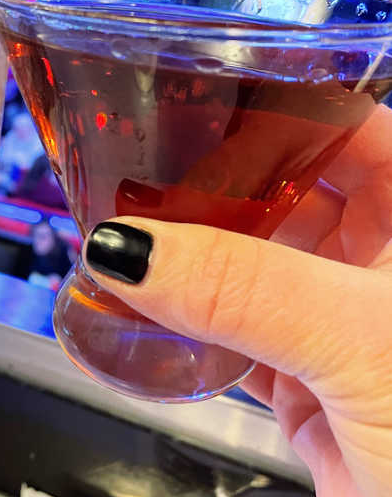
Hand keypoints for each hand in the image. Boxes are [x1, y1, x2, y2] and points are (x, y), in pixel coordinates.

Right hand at [83, 104, 391, 496]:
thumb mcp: (359, 341)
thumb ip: (242, 285)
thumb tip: (133, 247)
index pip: (343, 127)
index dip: (270, 114)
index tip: (192, 111)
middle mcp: (387, 262)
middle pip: (288, 194)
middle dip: (216, 190)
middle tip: (142, 181)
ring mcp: (348, 326)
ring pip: (257, 268)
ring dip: (195, 263)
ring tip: (130, 244)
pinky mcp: (315, 386)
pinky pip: (239, 336)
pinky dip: (191, 330)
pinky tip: (147, 318)